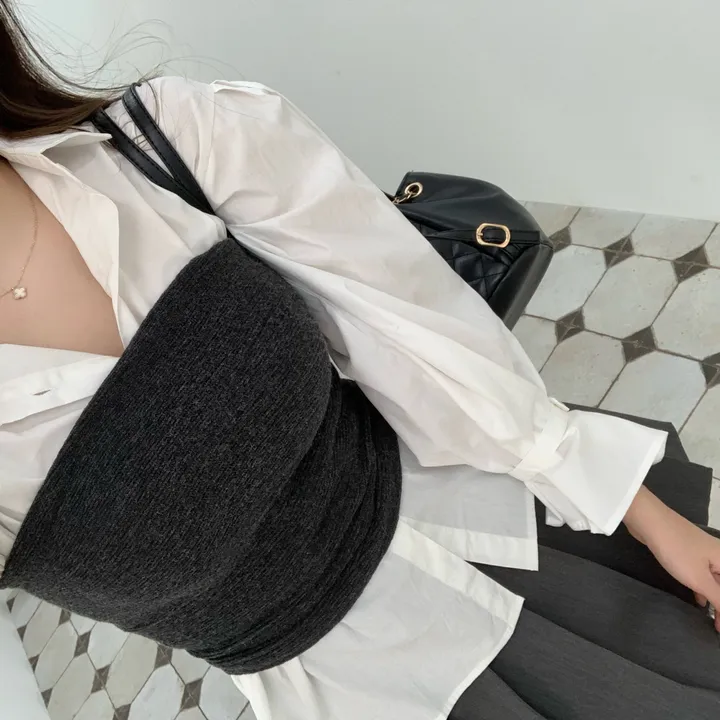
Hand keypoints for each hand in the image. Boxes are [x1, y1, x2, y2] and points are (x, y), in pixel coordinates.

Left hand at [624, 486, 719, 631]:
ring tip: (712, 618)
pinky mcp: (687, 551)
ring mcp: (702, 552)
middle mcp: (718, 556)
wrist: (650, 521)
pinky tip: (699, 599)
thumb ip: (719, 598)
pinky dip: (703, 588)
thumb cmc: (677, 550)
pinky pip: (701, 574)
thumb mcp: (700, 579)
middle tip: (718, 625)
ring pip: (714, 580)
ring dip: (714, 598)